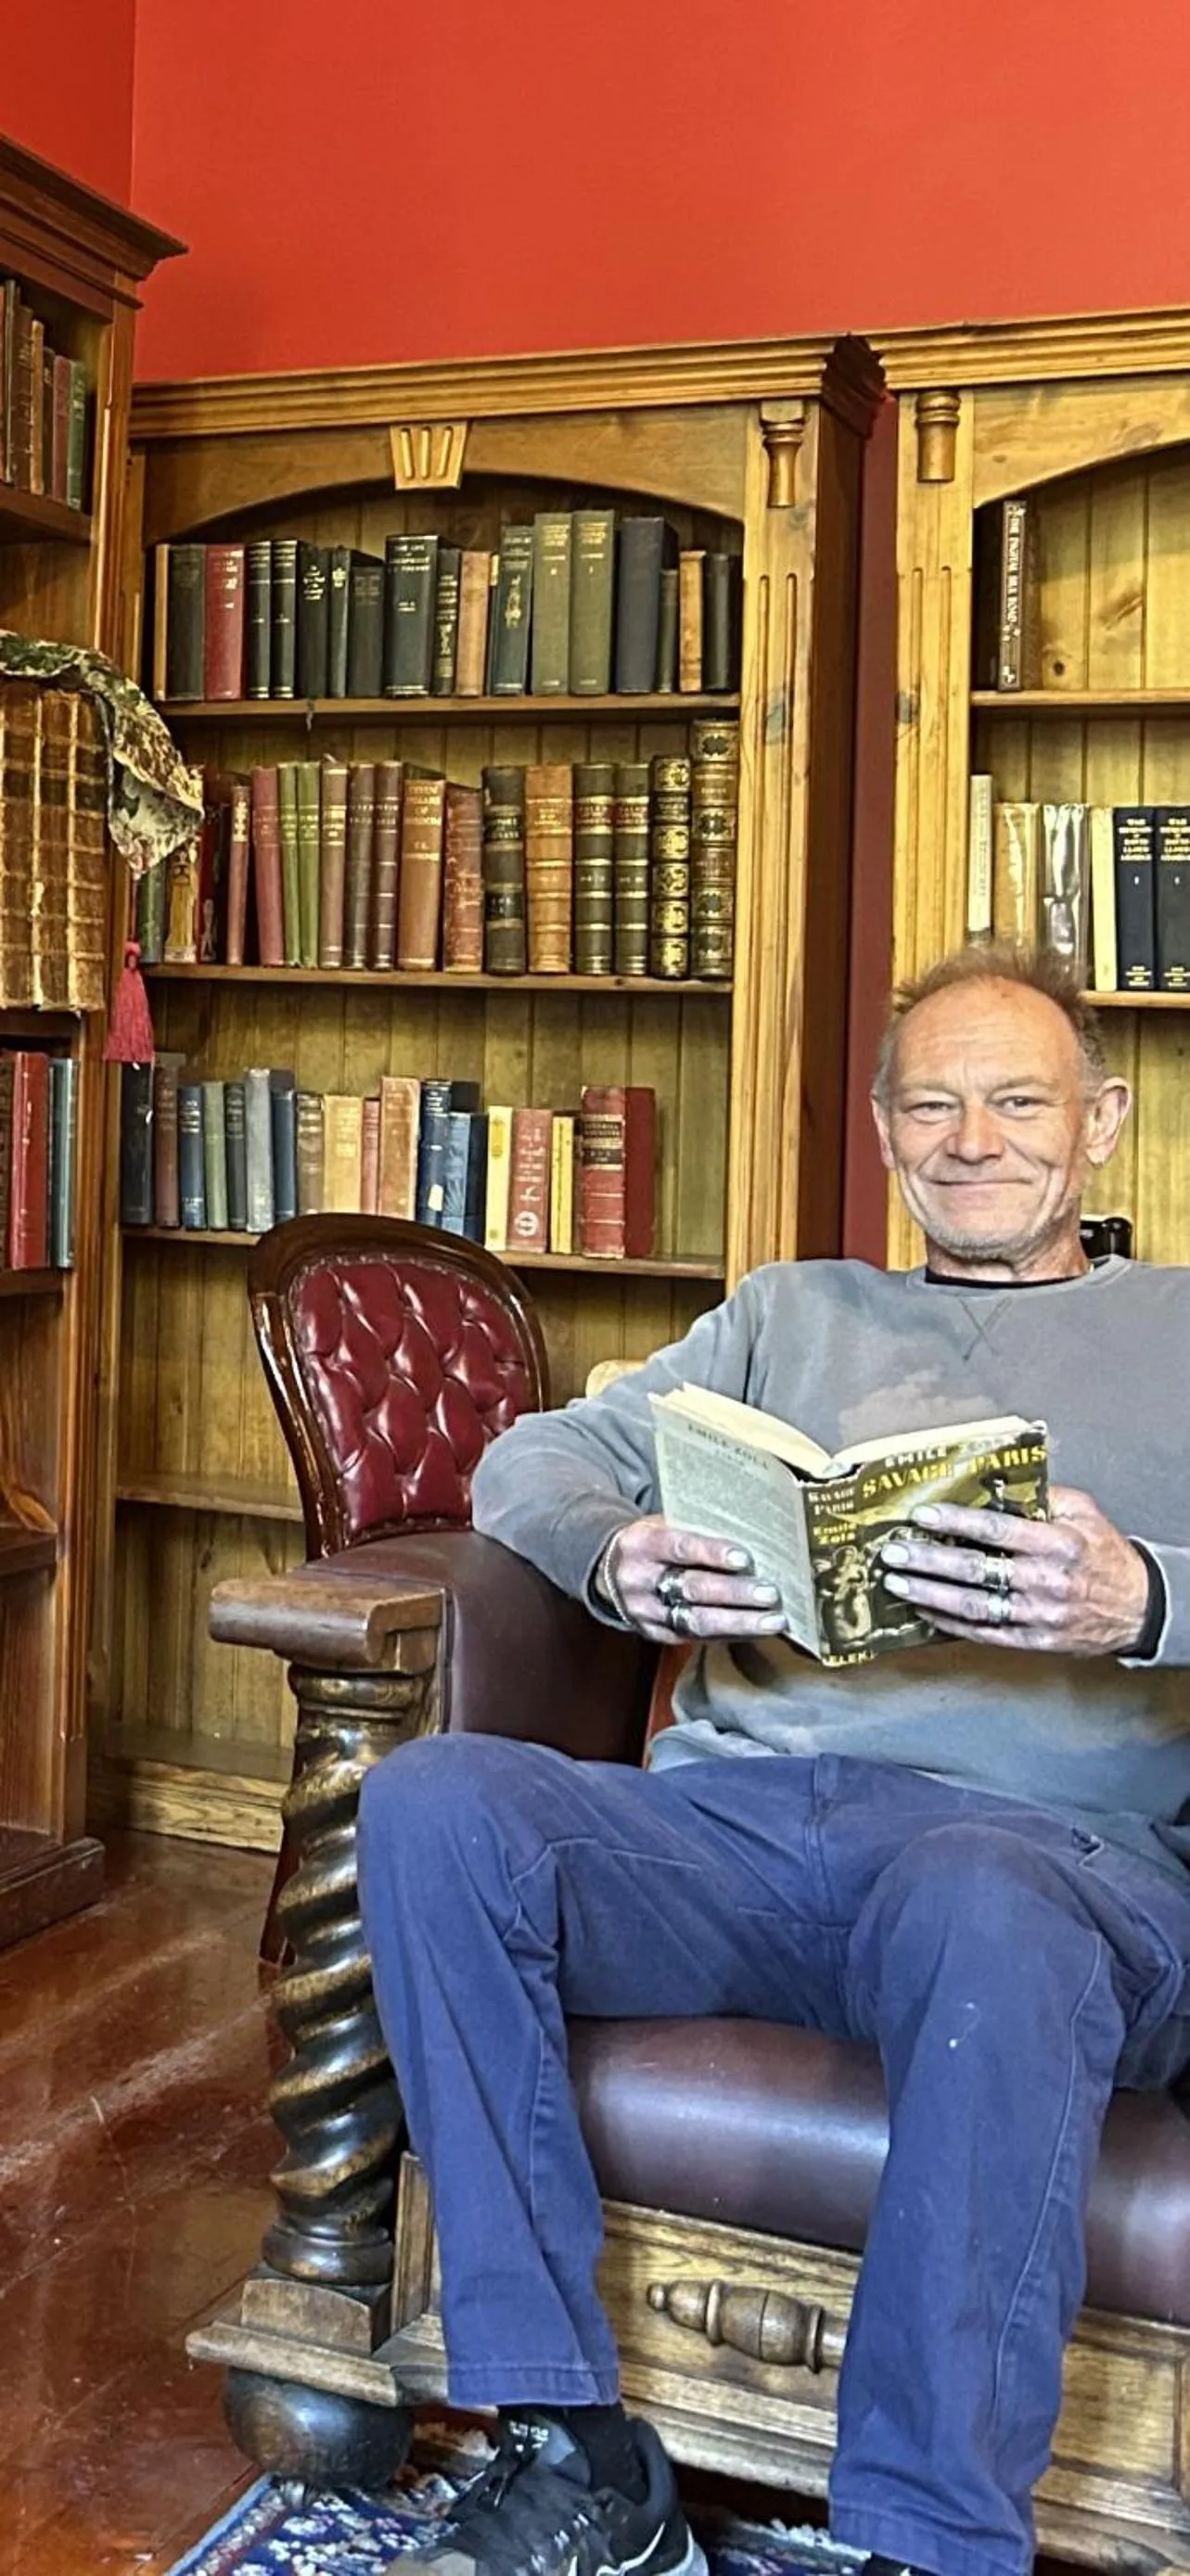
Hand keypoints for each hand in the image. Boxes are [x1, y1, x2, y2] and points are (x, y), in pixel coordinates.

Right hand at [599, 1515, 785, 1646]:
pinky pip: (695, 1639)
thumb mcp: (662, 1525)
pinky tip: (756, 1631)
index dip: (711, 1553)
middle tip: (770, 1594)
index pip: (678, 1547)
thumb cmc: (653, 1542)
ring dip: (739, 1623)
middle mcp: (639, 1580)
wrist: (609, 1572)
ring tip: (773, 1621)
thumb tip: (752, 1533)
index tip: (744, 1559)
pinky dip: (729, 1635)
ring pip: (695, 1621)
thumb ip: (696, 1529)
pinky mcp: (655, 1634)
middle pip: (691, 1588)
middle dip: (735, 1593)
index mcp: (640, 1544)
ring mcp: (645, 1612)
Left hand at [878, 1486, 1151, 1656]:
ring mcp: (1036, 1614)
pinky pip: (984, 1632)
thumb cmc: (1104, 1557)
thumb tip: (997, 1484)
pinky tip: (925, 1610)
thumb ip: (1043, 1497)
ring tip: (898, 1583)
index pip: (996, 1530)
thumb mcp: (1083, 1513)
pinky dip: (950, 1622)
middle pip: (975, 1570)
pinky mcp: (1032, 1639)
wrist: (1135, 1607)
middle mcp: (1044, 1580)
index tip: (923, 1516)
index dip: (956, 1522)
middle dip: (928, 1560)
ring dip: (930, 1594)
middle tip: (895, 1553)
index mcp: (1056, 1544)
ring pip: (973, 1605)